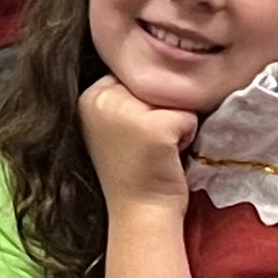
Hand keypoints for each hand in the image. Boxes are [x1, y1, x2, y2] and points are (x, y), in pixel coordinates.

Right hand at [79, 75, 198, 218]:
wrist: (140, 214)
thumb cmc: (135, 171)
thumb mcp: (116, 124)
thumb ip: (125, 94)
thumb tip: (163, 63)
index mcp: (89, 96)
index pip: (133, 75)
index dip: (144, 103)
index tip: (135, 136)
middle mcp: (101, 98)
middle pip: (154, 82)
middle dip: (160, 110)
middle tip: (147, 146)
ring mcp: (126, 111)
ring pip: (172, 96)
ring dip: (175, 121)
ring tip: (158, 149)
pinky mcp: (154, 126)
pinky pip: (189, 116)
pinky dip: (188, 136)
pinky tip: (169, 156)